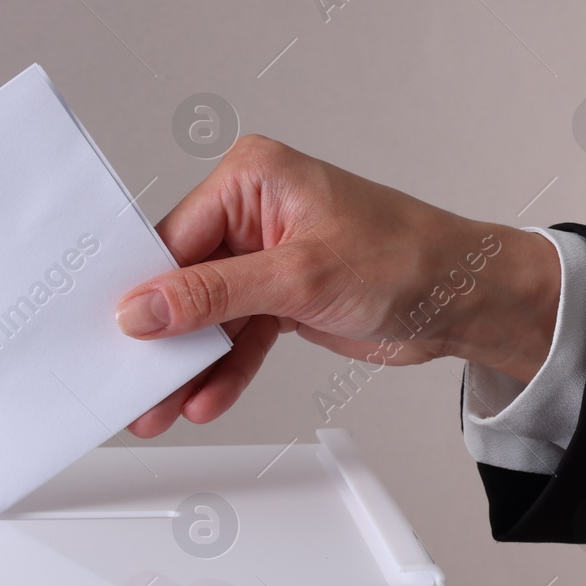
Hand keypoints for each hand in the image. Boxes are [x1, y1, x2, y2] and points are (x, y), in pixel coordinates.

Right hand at [116, 136, 560, 437]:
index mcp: (252, 178)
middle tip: (134, 383)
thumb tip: (143, 308)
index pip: (173, 237)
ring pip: (206, 316)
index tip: (116, 334)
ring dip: (189, 364)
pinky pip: (236, 336)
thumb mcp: (299, 276)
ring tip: (160, 407)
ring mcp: (264, 257)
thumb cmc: (409, 258)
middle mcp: (252, 212)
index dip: (144, 291)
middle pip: (182, 280)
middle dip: (162, 337)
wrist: (469, 300)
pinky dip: (224, 368)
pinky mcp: (279, 296)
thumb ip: (213, 294)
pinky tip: (206, 398)